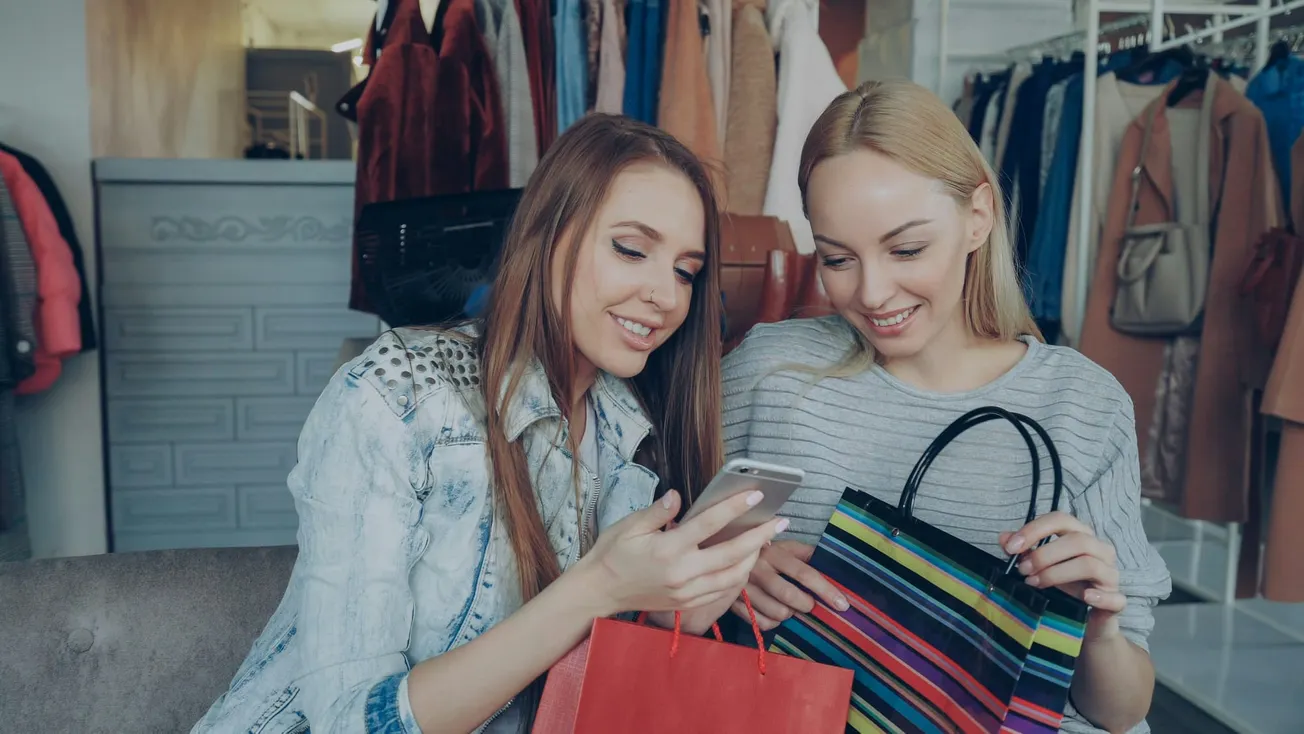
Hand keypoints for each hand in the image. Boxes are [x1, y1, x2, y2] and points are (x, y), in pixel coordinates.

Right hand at [574, 489, 787, 619]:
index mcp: (668, 549)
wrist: (600, 592)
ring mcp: (687, 592)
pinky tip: (745, 562)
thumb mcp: (629, 526)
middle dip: (760, 537)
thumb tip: (679, 496)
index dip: (735, 508)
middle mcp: (682, 573)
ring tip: (765, 541)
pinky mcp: (687, 604)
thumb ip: (658, 511)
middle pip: (732, 554)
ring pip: (733, 577)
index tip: (756, 496)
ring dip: (754, 558)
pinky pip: (722, 591)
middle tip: (780, 522)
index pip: (709, 524)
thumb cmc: (613, 554)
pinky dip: (739, 577)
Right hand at [729, 540, 848, 630]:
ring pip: (776, 613)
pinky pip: (761, 623)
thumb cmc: (764, 551)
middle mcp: (757, 570)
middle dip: (806, 604)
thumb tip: (833, 564)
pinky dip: (774, 622)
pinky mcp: (734, 603)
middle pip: (789, 596)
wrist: (725, 552)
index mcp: (773, 553)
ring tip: (789, 606)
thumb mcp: (784, 545)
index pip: (804, 573)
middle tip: (809, 604)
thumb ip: (807, 553)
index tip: (842, 604)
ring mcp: (744, 588)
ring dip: (789, 614)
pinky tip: (774, 613)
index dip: (825, 590)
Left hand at [1002, 511, 1124, 640]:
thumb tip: (1004, 538)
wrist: (1083, 623)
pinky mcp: (1117, 601)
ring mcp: (1111, 575)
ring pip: (1090, 564)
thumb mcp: (1039, 567)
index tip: (1011, 547)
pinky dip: (1099, 597)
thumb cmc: (1062, 587)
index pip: (1061, 520)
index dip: (1035, 529)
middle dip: (1044, 554)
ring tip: (1034, 583)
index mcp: (1081, 536)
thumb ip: (1024, 551)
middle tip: (1022, 570)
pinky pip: (1115, 597)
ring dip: (1057, 573)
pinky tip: (1083, 598)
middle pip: (1077, 541)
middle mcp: (1100, 550)